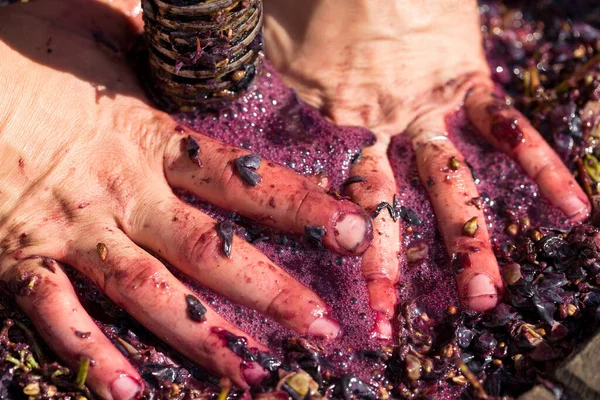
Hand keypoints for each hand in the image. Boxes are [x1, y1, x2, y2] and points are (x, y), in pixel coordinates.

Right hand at [0, 1, 372, 396]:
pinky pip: (59, 316)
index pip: (243, 181)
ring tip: (253, 374)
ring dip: (203, 338)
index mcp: (148, 141)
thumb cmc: (22, 49)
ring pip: (150, 294)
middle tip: (323, 330)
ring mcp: (73, 231)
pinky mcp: (21, 258)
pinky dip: (91, 355)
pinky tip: (129, 394)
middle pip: (211, 250)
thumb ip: (147, 41)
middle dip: (271, 292)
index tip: (353, 232)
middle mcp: (123, 194)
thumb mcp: (96, 32)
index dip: (301, 208)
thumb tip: (177, 32)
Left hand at [264, 0, 590, 336]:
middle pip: (385, 208)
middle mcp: (379, 125)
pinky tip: (572, 208)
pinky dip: (540, 164)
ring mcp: (427, 108)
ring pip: (450, 184)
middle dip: (387, 266)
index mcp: (330, 119)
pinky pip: (507, 126)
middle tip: (386, 326)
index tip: (325, 290)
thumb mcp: (269, 45)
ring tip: (483, 298)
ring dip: (468, 243)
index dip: (331, 245)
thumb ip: (261, 91)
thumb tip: (232, 118)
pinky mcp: (466, 80)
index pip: (330, 195)